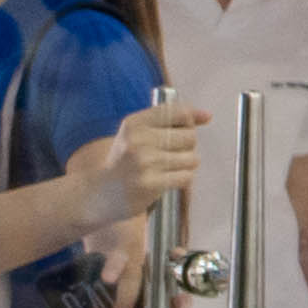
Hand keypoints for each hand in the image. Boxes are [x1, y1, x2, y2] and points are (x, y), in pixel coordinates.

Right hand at [65, 101, 211, 232]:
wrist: (100, 194)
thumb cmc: (124, 162)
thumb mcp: (139, 134)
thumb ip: (172, 120)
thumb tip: (207, 116)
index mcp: (135, 123)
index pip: (180, 113)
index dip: (189, 123)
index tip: (181, 132)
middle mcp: (138, 140)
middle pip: (190, 137)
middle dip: (187, 147)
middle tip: (171, 155)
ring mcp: (144, 163)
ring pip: (191, 159)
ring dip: (185, 166)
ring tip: (167, 169)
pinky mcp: (149, 184)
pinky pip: (185, 177)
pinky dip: (182, 179)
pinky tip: (166, 180)